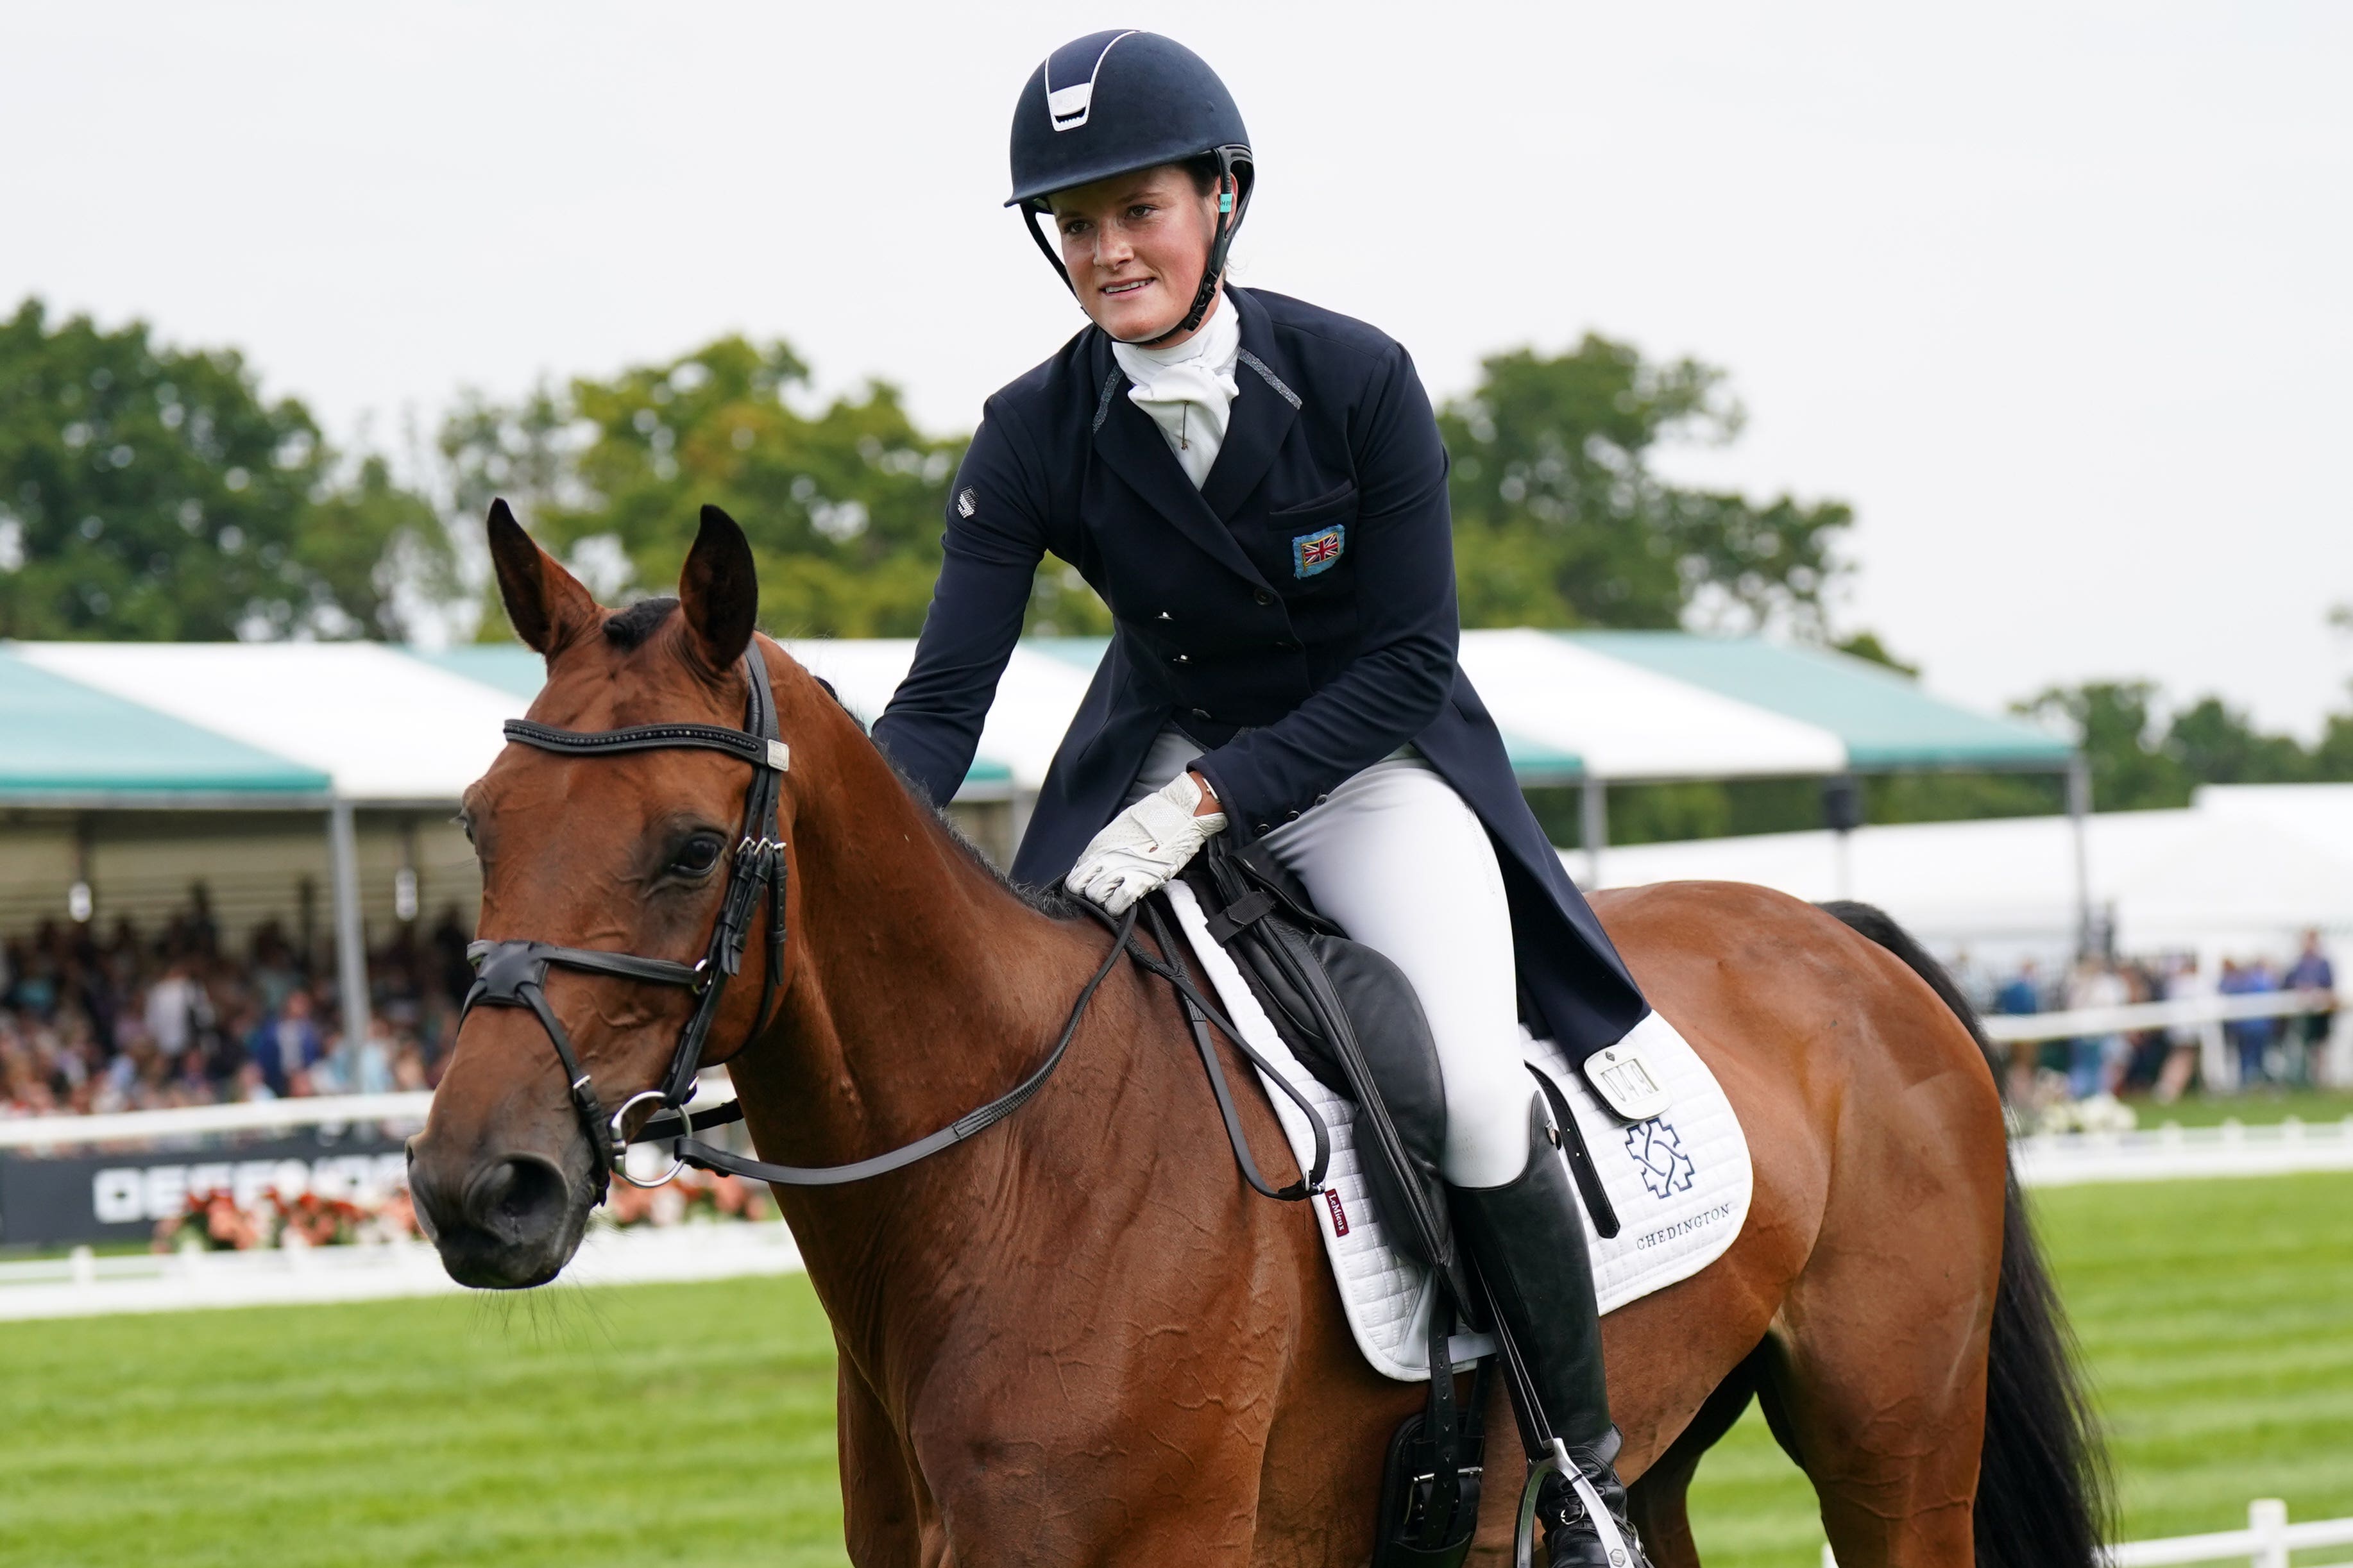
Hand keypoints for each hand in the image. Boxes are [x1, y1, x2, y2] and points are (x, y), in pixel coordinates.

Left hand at [1066, 771, 1228, 913]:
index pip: (1075, 878)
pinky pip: (1117, 905)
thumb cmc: (1155, 817)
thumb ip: (1105, 849)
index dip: (1083, 886)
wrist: (1180, 813)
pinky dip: (1119, 907)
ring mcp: (1120, 870)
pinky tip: (1126, 902)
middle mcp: (1104, 858)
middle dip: (1095, 895)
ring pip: (1097, 899)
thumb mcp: (1120, 829)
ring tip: (1120, 895)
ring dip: (1107, 901)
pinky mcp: (1139, 880)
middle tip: (1110, 893)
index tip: (1093, 887)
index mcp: (1098, 846)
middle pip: (1084, 891)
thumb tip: (1096, 864)